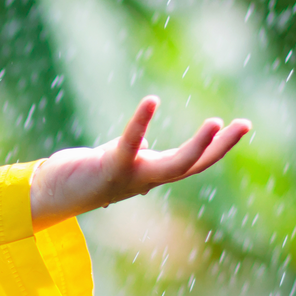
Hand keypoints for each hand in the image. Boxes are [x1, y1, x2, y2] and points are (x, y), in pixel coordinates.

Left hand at [29, 96, 249, 230]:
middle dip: (220, 148)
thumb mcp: (116, 160)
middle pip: (194, 166)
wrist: (50, 195)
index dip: (218, 147)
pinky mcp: (110, 167)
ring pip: (175, 166)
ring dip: (198, 147)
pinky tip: (152, 100)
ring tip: (217, 122)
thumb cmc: (83, 175)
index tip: (241, 125)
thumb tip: (147, 143)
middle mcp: (146, 178)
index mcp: (151, 173)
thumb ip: (135, 153)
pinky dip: (142, 122)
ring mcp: (131, 176)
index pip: (193, 162)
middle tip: (245, 124)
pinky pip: (131, 143)